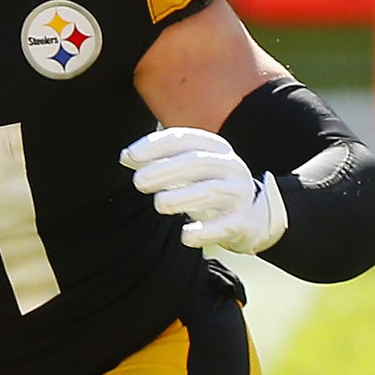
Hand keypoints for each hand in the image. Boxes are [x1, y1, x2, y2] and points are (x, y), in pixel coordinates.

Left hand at [122, 126, 285, 255]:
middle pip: (196, 162)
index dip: (156, 145)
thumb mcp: (186, 169)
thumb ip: (157, 161)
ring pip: (210, 191)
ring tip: (159, 203)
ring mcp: (238, 194)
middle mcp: (230, 166)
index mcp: (215, 148)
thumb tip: (125, 156)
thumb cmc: (207, 186)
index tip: (131, 156)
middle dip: (165, 170)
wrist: (248, 218)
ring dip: (181, 197)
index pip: (184, 139)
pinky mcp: (241, 221)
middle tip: (138, 182)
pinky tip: (185, 235)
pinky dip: (204, 232)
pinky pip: (224, 226)